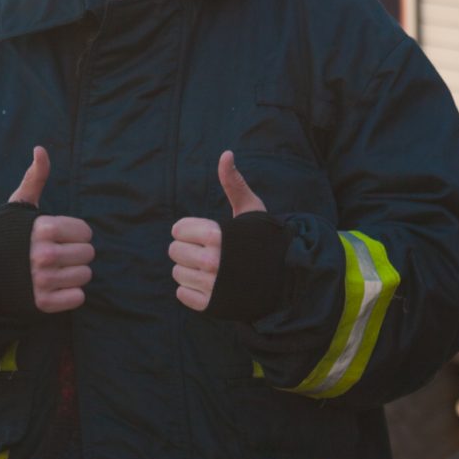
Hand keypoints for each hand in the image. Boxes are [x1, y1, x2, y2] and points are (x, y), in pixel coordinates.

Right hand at [8, 146, 93, 312]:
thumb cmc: (10, 234)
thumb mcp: (21, 204)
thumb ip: (36, 176)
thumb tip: (40, 148)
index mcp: (44, 228)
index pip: (86, 232)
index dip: (76, 234)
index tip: (60, 236)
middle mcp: (44, 254)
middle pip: (88, 254)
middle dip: (77, 254)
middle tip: (58, 254)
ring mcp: (42, 280)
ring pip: (85, 276)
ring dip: (74, 274)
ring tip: (56, 270)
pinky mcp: (42, 303)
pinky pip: (77, 298)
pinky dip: (70, 295)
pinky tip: (55, 287)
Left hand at [168, 151, 265, 311]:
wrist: (284, 276)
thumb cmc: (263, 238)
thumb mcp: (250, 208)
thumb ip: (233, 182)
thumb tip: (226, 153)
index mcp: (216, 234)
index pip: (178, 230)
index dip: (191, 230)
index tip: (207, 233)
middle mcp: (212, 261)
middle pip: (174, 251)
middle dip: (188, 249)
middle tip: (208, 251)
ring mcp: (211, 285)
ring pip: (178, 273)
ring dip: (190, 270)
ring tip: (211, 268)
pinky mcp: (211, 305)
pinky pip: (183, 295)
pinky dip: (192, 290)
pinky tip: (209, 283)